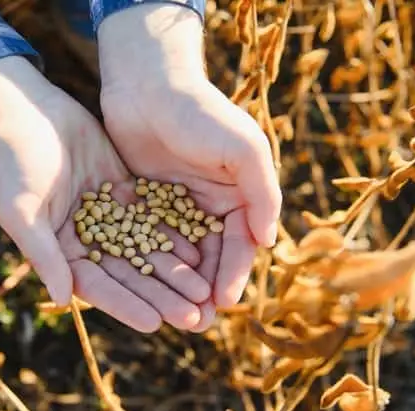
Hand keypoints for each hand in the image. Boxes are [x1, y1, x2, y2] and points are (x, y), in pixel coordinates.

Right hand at [0, 57, 210, 331]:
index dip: (126, 306)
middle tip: (194, 317)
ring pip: (146, 250)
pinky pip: (153, 218)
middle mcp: (86, 240)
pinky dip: (175, 234)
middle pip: (130, 275)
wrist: (28, 110)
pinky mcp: (123, 191)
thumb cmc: (15, 161)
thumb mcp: (23, 209)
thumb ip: (43, 254)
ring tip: (205, 291)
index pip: (98, 287)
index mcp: (59, 251)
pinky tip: (201, 250)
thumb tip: (62, 301)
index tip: (155, 324)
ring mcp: (108, 216)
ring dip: (174, 272)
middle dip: (161, 297)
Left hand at [97, 5, 282, 330]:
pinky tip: (145, 289)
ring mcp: (177, 205)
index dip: (235, 273)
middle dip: (207, 289)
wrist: (148, 85)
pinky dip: (151, 265)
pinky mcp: (145, 202)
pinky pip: (150, 240)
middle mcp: (211, 204)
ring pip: (181, 255)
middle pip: (212, 257)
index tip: (226, 302)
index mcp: (240, 194)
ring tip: (174, 316)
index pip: (240, 243)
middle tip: (199, 322)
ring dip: (180, 286)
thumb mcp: (243, 149)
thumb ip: (262, 193)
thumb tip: (269, 241)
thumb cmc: (201, 113)